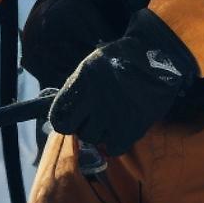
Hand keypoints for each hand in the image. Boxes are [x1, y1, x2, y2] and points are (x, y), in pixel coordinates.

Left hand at [49, 9, 197, 155]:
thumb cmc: (120, 60)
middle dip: (81, 125)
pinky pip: (113, 148)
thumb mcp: (89, 66)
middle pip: (75, 130)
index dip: (63, 120)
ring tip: (111, 117)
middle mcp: (96, 99)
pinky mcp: (133, 127)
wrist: (158, 54)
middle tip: (92, 116)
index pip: (58, 117)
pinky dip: (115, 142)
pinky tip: (120, 129)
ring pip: (94, 139)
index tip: (70, 118)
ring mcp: (115, 115)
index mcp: (83, 81)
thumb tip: (45, 108)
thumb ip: (72, 89)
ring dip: (100, 132)